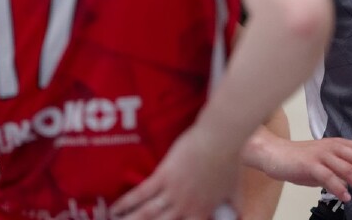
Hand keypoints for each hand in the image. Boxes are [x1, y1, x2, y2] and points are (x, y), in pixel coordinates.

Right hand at [111, 124, 238, 219]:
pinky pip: (141, 193)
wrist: (220, 140)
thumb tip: (236, 217)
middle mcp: (184, 207)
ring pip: (146, 214)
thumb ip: (233, 207)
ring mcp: (172, 192)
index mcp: (201, 211)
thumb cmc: (229, 162)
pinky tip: (115, 209)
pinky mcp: (162, 175)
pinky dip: (126, 203)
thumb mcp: (235, 190)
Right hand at [247, 135, 351, 206]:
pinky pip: (329, 177)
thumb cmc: (302, 159)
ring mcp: (323, 155)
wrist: (276, 154)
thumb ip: (343, 168)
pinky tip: (346, 198)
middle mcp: (335, 147)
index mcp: (341, 145)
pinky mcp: (310, 165)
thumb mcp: (328, 161)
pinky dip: (339, 188)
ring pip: (349, 169)